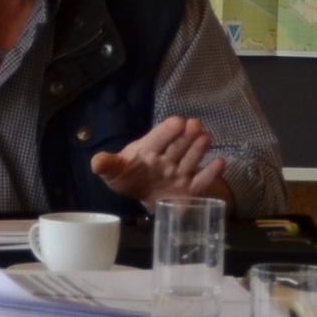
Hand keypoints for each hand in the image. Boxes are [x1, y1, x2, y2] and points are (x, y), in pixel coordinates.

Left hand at [92, 116, 227, 203]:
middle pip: (178, 145)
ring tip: (206, 138)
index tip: (177, 121)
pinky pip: (201, 181)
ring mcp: (180, 172)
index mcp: (148, 150)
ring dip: (198, 149)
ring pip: (191, 159)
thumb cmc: (130, 176)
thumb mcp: (115, 172)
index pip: (158, 138)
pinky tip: (220, 163)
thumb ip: (107, 165)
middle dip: (186, 135)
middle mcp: (167, 158)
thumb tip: (95, 162)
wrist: (143, 194)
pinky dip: (211, 173)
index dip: (166, 131)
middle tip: (195, 125)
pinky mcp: (190, 189)